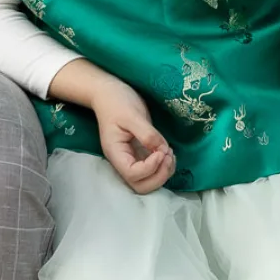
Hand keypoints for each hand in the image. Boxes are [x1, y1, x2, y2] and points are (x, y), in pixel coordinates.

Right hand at [90, 77, 175, 193]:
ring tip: (170, 153)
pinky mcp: (140, 154)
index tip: (160, 150)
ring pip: (148, 182)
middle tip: (167, 155)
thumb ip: (147, 134)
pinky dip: (164, 166)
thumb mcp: (132, 115)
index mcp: (116, 153)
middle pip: (140, 186)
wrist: (109, 93)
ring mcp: (131, 159)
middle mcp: (123, 161)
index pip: (133, 175)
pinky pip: (153, 170)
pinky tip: (168, 151)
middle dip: (159, 176)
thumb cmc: (117, 102)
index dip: (150, 168)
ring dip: (164, 172)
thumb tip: (161, 150)